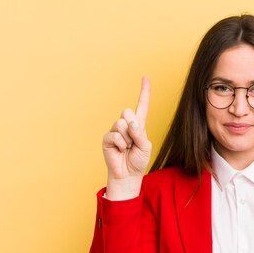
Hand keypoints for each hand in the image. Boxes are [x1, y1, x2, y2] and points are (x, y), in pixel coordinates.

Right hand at [102, 77, 151, 199]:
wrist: (128, 175)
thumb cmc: (138, 161)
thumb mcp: (146, 146)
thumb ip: (140, 134)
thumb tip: (129, 123)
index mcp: (139, 124)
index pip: (142, 105)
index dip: (144, 91)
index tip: (145, 77)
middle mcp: (126, 124)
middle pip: (128, 111)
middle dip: (132, 126)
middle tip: (133, 141)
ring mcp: (115, 130)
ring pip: (121, 123)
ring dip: (127, 138)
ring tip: (127, 148)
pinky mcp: (107, 138)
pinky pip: (115, 135)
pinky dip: (121, 145)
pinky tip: (120, 151)